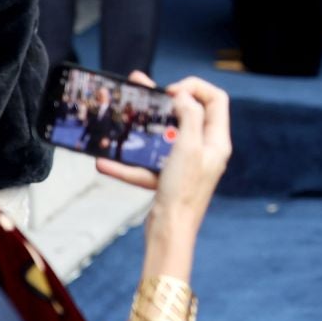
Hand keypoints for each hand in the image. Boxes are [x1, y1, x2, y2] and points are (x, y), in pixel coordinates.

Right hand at [99, 74, 231, 233]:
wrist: (170, 233)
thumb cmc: (183, 192)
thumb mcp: (189, 148)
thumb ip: (189, 117)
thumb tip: (184, 96)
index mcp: (217, 140)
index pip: (216, 100)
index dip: (195, 88)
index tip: (171, 92)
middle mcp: (205, 150)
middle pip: (189, 114)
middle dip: (165, 99)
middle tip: (142, 88)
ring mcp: (186, 164)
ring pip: (164, 137)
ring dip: (143, 125)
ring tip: (124, 109)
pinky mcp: (168, 179)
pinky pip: (146, 164)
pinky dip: (127, 163)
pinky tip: (104, 163)